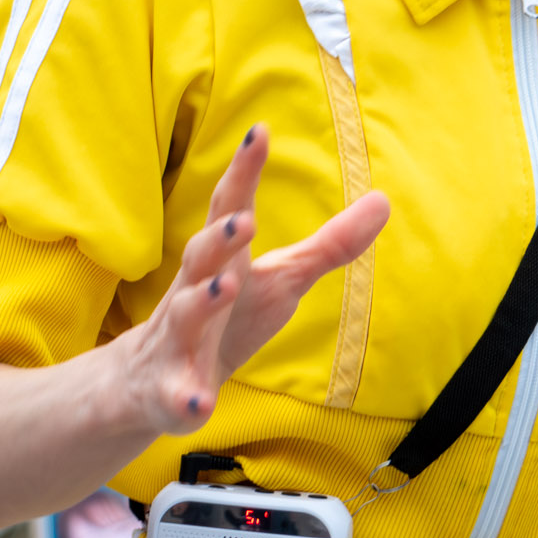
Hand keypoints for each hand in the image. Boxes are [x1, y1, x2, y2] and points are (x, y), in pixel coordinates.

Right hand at [113, 125, 388, 435]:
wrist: (154, 382)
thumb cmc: (230, 316)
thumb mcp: (282, 278)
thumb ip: (330, 244)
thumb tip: (384, 201)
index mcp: (223, 258)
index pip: (232, 206)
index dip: (244, 170)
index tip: (258, 132)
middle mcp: (194, 290)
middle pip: (201, 254)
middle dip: (220, 236)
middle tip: (244, 219)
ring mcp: (177, 340)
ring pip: (184, 315)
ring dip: (203, 299)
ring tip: (225, 285)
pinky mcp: (171, 391)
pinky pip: (176, 395)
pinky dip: (186, 399)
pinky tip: (198, 405)